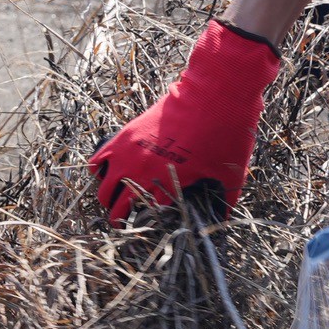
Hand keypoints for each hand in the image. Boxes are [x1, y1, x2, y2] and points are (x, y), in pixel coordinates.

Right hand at [91, 21, 281, 222]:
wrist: (213, 97)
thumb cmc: (224, 136)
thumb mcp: (230, 175)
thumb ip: (226, 201)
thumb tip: (225, 219)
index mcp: (167, 188)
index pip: (144, 219)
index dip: (142, 227)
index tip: (144, 230)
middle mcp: (142, 174)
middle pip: (116, 206)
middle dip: (117, 217)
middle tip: (121, 221)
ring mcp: (129, 154)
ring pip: (102, 184)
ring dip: (105, 194)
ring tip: (111, 198)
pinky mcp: (125, 135)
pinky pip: (98, 157)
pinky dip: (97, 168)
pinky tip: (105, 172)